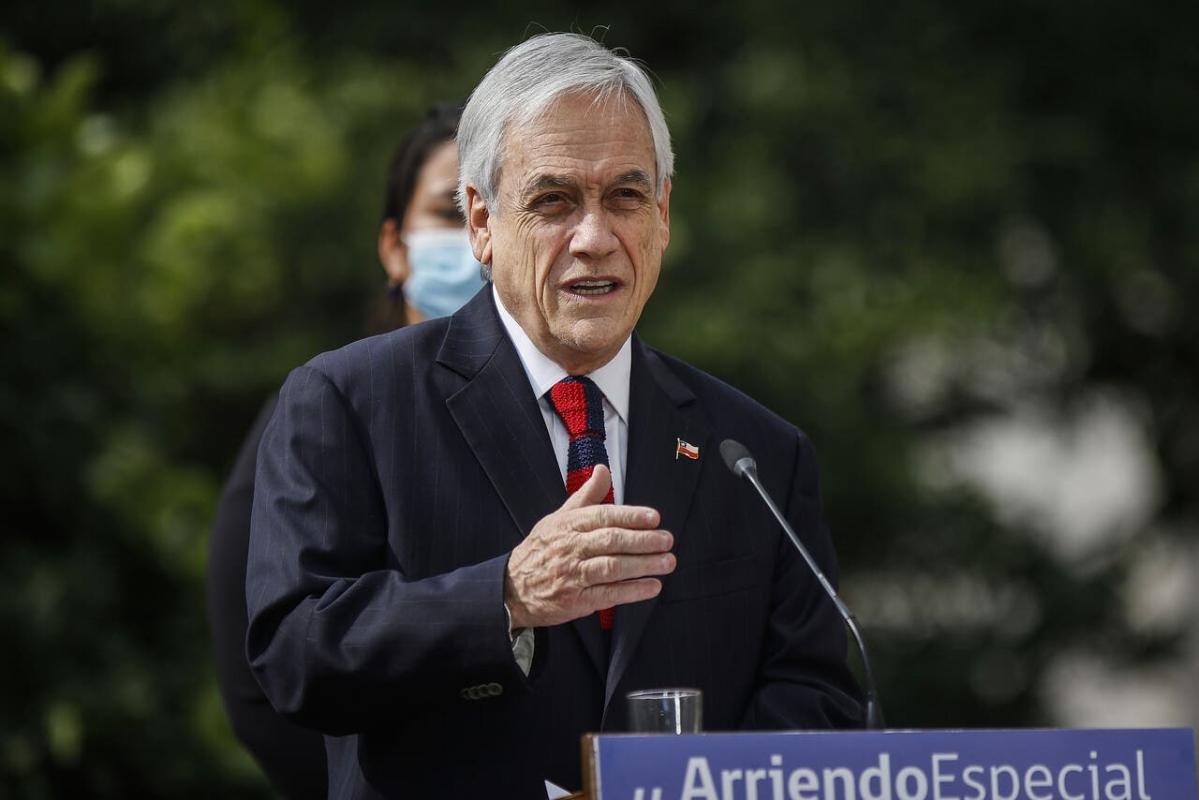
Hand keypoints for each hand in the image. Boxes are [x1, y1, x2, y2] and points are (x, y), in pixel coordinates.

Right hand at [504, 464, 674, 627]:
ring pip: (613, 567)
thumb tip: (603, 470)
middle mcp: (570, 548)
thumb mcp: (558, 517)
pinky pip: (609, 594)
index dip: (630, 516)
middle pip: (611, 541)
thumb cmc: (541, 550)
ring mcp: (573, 575)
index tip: (654, 517)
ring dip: (644, 565)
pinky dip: (633, 591)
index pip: (603, 516)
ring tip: (667, 561)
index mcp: (568, 525)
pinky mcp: (576, 600)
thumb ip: (586, 496)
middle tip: (667, 539)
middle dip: (643, 540)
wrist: (512, 588)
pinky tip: (652, 586)